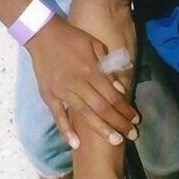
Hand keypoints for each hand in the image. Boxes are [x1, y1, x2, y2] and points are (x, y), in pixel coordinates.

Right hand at [27, 15, 137, 148]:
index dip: (125, 108)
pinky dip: (66, 131)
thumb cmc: (72, 37)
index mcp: (91, 70)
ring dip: (101, 129)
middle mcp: (78, 84)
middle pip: (102, 108)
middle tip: (131, 136)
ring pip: (84, 115)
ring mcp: (62, 91)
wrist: (43, 34)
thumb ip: (108, 65)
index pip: (112, 95)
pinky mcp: (49, 96)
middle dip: (118, 123)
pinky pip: (58, 116)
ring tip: (115, 141)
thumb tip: (119, 86)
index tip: (135, 119)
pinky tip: (76, 144)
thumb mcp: (95, 44)